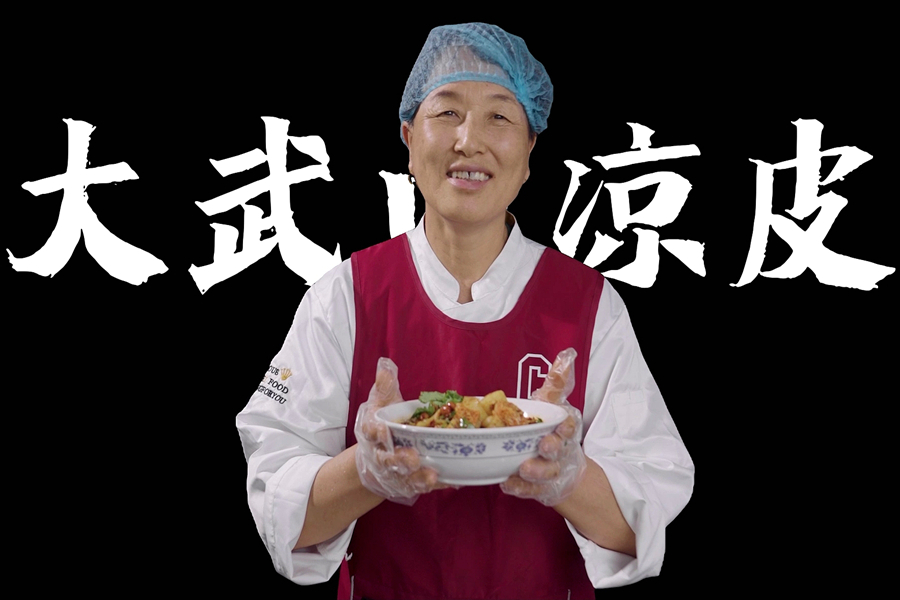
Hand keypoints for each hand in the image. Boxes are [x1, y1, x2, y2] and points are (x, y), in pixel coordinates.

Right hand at [354, 357, 445, 504]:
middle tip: (413, 458)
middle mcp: (380, 454)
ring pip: (403, 478)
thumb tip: (385, 364)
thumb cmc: (383, 423)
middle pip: (387, 460)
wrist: (376, 456)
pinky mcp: (408, 483)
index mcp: (373, 432)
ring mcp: (394, 472)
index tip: (384, 431)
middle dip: (399, 460)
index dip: (376, 432)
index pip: (370, 432)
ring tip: (431, 475)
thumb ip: (385, 386)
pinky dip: (434, 485)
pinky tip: (450, 481)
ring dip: (416, 478)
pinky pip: (420, 486)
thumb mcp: (382, 402)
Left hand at [501, 348, 586, 505]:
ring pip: (545, 473)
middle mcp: (558, 451)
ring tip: (523, 468)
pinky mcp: (537, 488)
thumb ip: (557, 382)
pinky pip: (528, 489)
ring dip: (536, 471)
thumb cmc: (551, 429)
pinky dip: (520, 488)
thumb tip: (566, 355)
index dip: (567, 426)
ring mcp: (549, 471)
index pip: (569, 427)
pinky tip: (507, 483)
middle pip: (558, 450)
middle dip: (552, 448)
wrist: (563, 469)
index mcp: (562, 430)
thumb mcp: (552, 404)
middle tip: (542, 445)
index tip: (563, 425)